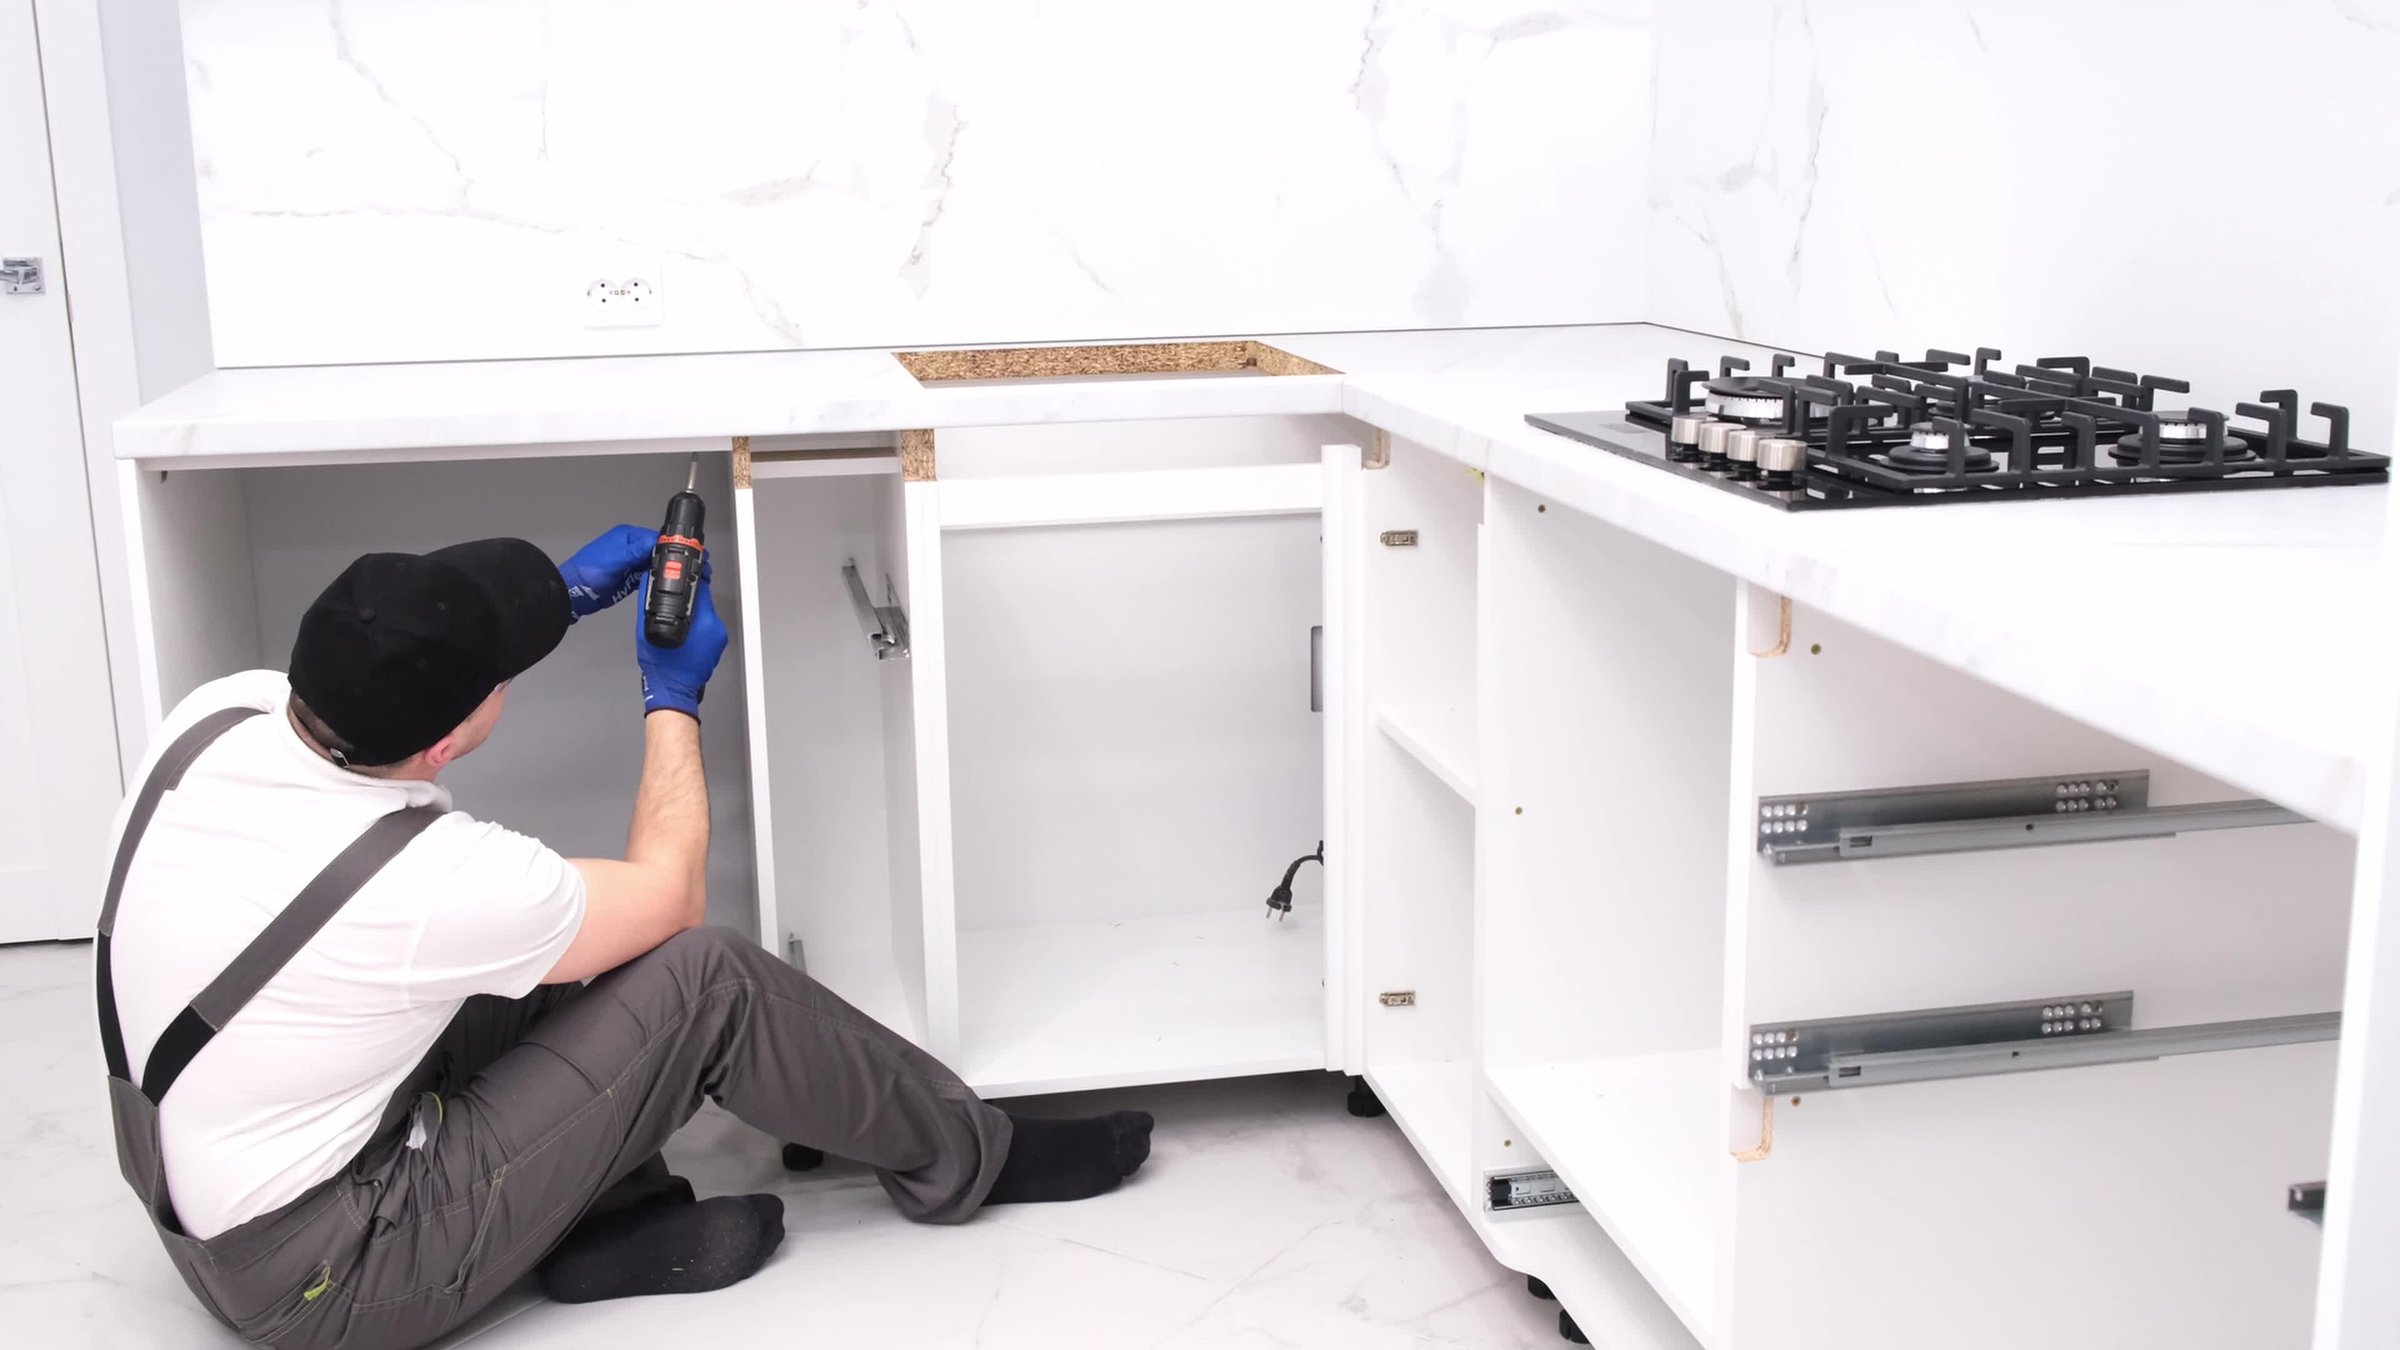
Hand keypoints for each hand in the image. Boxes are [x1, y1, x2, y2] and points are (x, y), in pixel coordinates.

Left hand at [560, 524, 659, 620]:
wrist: (576, 592)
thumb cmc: (589, 570)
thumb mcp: (616, 559)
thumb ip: (637, 551)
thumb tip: (658, 541)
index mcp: (627, 536)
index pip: (654, 537)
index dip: (664, 547)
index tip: (674, 559)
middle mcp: (631, 548)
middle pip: (656, 552)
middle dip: (662, 562)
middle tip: (668, 572)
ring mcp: (631, 563)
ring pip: (653, 566)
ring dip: (656, 573)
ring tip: (659, 580)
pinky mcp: (631, 577)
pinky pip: (646, 578)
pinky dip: (650, 581)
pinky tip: (652, 586)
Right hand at [636, 571, 727, 718]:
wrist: (673, 690)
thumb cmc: (662, 665)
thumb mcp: (646, 629)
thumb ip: (647, 602)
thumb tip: (647, 582)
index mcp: (702, 621)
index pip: (700, 587)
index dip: (690, 577)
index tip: (683, 572)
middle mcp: (714, 627)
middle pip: (703, 599)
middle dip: (689, 596)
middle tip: (674, 598)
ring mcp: (718, 637)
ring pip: (706, 612)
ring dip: (693, 611)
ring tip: (677, 619)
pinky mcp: (718, 644)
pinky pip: (707, 625)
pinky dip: (697, 623)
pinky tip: (685, 631)